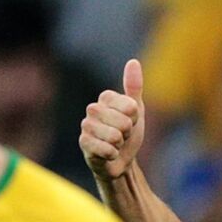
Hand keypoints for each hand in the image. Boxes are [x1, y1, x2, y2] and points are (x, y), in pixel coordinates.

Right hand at [80, 59, 146, 180]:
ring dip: (120, 144)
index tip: (131, 121)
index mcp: (106, 98)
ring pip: (115, 136)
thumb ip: (134, 87)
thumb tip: (133, 62)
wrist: (121, 160)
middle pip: (123, 122)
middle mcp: (93, 109)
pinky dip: (112, 154)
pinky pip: (106, 149)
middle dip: (128, 133)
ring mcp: (86, 126)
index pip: (131, 106)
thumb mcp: (136, 110)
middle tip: (122, 135)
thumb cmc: (128, 134)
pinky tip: (108, 154)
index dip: (135, 118)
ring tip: (115, 144)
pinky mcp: (84, 144)